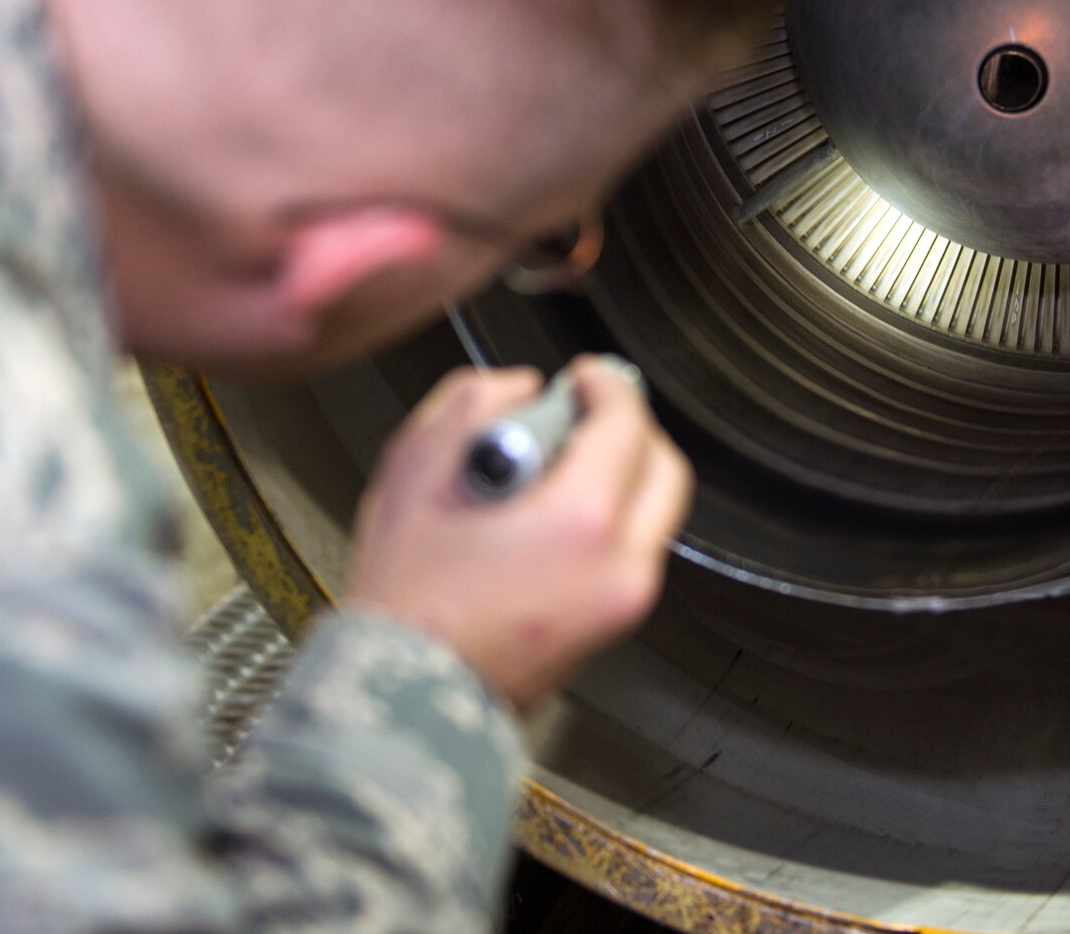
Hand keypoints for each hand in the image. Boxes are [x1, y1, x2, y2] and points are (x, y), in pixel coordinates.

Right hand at [345, 358, 692, 712]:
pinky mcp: (613, 627)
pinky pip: (632, 551)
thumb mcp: (417, 464)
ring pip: (654, 513)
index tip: (585, 375)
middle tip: (584, 411)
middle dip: (629, 428)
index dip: (607, 384)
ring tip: (559, 464)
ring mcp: (624, 603)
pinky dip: (610, 519)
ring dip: (621, 475)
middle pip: (664, 469)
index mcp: (583, 520)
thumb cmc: (406, 593)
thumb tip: (523, 390)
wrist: (407, 694)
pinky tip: (551, 514)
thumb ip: (478, 402)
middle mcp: (622, 564)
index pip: (627, 423)